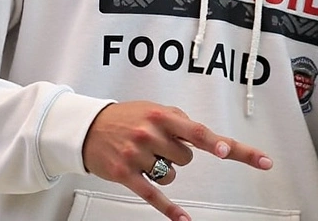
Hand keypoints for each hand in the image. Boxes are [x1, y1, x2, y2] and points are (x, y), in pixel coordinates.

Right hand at [81, 101, 272, 220]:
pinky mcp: (126, 174)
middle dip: (177, 155)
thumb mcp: (154, 108)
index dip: (215, 142)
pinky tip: (182, 219)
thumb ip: (180, 121)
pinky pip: (153, 195)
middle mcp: (149, 134)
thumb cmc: (126, 118)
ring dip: (164, 170)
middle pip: (186, 158)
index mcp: (162, 116)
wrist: (89, 127)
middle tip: (159, 145)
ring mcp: (137, 155)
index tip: (228, 151)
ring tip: (145, 157)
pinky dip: (169, 208)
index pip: (196, 132)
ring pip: (172, 175)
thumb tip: (204, 137)